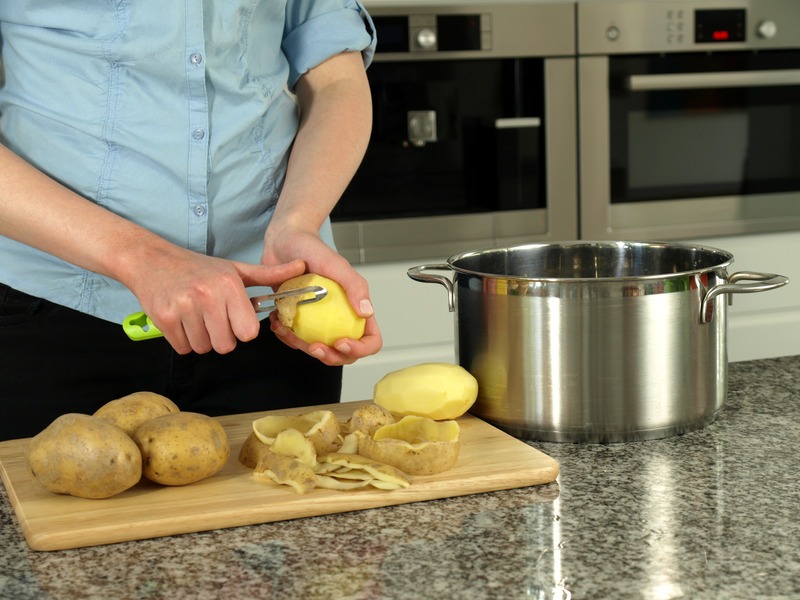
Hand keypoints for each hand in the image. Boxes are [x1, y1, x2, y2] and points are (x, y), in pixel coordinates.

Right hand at [128, 243, 305, 354]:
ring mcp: (183, 307)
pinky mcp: (163, 318)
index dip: (242, 330)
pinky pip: (183, 348)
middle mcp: (207, 296)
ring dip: (201, 339)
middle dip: (221, 337)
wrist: (150, 260)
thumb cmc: (197, 268)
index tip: (233, 319)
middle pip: (226, 345)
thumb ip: (268, 274)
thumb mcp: (234, 269)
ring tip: (195, 316)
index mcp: (228, 285)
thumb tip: (302, 267)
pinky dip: (183, 340)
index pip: (249, 332)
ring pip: (204, 348)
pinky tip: (181, 320)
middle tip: (213, 320)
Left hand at [262, 229, 382, 365]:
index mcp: (355, 308)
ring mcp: (319, 321)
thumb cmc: (312, 248)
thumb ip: (355, 286)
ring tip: (288, 331)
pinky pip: (296, 339)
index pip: (370, 339)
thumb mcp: (336, 265)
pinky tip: (278, 324)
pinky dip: (286, 337)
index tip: (341, 342)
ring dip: (302, 347)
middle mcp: (340, 318)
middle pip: (344, 353)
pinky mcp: (299, 320)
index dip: (360, 348)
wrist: (283, 242)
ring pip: (318, 349)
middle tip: (314, 346)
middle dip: (330, 356)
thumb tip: (367, 311)